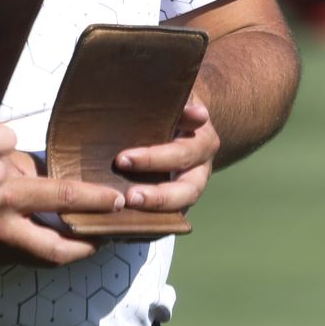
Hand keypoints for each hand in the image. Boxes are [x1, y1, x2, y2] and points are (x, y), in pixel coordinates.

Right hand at [0, 151, 124, 267]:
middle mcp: (2, 224)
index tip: (118, 200)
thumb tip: (67, 168)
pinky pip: (31, 258)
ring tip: (96, 240)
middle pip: (58, 249)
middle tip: (112, 231)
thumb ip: (28, 161)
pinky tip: (68, 241)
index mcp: (8, 191)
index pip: (63, 198)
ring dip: (75, 251)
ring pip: (47, 259)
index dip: (94, 200)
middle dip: (91, 244)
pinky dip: (53, 252)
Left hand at [112, 99, 218, 214]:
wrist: (185, 118)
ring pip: (179, 209)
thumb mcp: (180, 98)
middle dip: (158, 196)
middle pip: (186, 190)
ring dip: (153, 213)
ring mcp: (189, 189)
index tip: (122, 159)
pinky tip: (123, 226)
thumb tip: (199, 115)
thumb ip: (184, 106)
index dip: (153, 159)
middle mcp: (200, 170)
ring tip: (126, 210)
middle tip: (129, 197)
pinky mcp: (177, 203)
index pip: (180, 155)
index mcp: (202, 143)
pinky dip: (149, 225)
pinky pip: (167, 220)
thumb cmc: (174, 105)